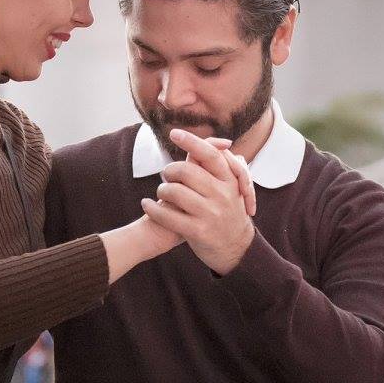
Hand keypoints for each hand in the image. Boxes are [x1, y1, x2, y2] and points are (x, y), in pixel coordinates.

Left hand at [139, 130, 257, 274]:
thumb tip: (214, 141)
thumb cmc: (227, 212)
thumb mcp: (230, 188)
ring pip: (175, 192)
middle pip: (187, 171)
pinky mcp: (198, 231)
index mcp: (229, 181)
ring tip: (161, 192)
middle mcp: (222, 195)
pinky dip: (152, 208)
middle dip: (170, 170)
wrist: (237, 249)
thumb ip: (219, 166)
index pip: (210, 155)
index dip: (191, 142)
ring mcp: (211, 214)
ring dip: (161, 190)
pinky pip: (168, 216)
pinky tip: (146, 205)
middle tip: (166, 174)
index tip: (174, 133)